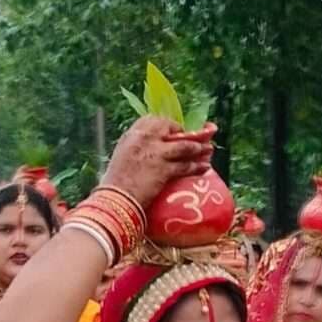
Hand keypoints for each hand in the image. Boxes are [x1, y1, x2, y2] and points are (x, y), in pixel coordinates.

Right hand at [102, 115, 217, 209]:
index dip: (169, 125)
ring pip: (184, 146)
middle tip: (198, 139)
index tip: (177, 131)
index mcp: (131, 135)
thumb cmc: (116, 184)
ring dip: (198, 149)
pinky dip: (197, 166)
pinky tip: (204, 168)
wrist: (114, 200)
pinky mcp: (163, 169)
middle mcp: (143, 139)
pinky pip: (185, 165)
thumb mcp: (123, 158)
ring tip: (208, 151)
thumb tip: (156, 149)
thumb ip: (138, 149)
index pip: (153, 120)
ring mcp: (155, 152)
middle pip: (172, 128)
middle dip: (187, 133)